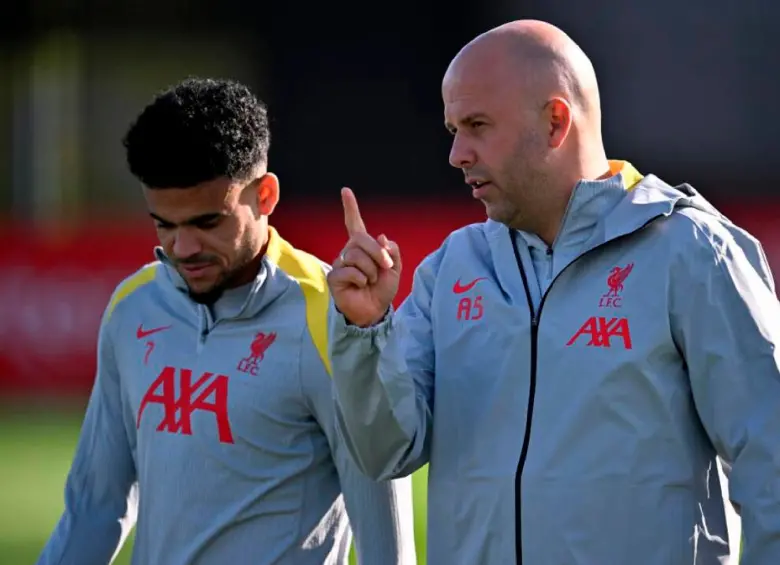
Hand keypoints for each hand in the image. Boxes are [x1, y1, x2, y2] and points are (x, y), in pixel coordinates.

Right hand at [327, 187, 401, 327]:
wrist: (374, 311)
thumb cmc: (382, 290)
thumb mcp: (394, 269)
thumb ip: (391, 251)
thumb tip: (380, 236)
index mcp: (362, 247)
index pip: (354, 223)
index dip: (350, 207)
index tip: (345, 190)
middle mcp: (349, 252)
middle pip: (361, 239)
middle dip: (378, 253)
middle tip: (386, 267)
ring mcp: (340, 264)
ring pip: (356, 256)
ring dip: (371, 271)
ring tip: (370, 281)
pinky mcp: (334, 277)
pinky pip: (350, 271)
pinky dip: (361, 280)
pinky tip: (360, 286)